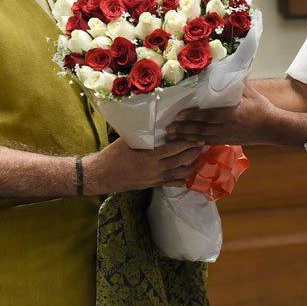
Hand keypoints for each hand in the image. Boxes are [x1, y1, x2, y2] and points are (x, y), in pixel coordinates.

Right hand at [82, 138, 203, 193]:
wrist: (103, 175)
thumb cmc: (114, 154)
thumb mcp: (129, 140)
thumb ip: (144, 134)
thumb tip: (154, 120)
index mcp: (151, 157)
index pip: (175, 149)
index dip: (189, 143)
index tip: (199, 137)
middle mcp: (156, 170)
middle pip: (182, 161)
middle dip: (194, 153)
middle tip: (203, 145)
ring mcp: (156, 179)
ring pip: (180, 174)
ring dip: (191, 166)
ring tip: (198, 157)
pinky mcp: (153, 185)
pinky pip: (172, 184)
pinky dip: (182, 180)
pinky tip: (189, 175)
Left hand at [166, 81, 274, 144]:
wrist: (273, 127)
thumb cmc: (262, 108)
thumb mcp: (250, 93)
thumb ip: (238, 83)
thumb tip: (229, 68)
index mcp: (230, 114)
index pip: (207, 116)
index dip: (192, 116)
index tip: (179, 115)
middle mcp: (226, 127)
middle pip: (200, 129)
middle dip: (183, 129)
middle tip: (168, 129)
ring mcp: (226, 136)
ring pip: (202, 137)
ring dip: (186, 138)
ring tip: (173, 137)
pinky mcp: (228, 141)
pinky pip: (209, 142)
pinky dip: (197, 142)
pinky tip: (188, 143)